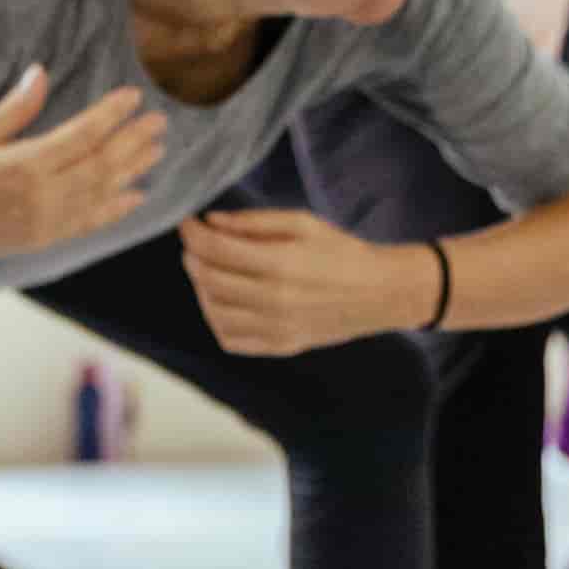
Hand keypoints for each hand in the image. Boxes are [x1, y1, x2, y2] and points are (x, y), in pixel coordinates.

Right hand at [0, 67, 164, 268]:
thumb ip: (15, 108)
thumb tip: (42, 71)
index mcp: (24, 165)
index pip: (81, 135)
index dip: (111, 115)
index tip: (134, 97)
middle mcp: (41, 196)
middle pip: (101, 164)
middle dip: (133, 140)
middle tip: (159, 121)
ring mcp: (46, 221)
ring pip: (101, 192)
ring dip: (132, 170)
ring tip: (157, 149)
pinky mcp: (45, 238)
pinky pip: (89, 222)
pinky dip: (115, 209)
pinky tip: (137, 195)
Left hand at [178, 209, 422, 356]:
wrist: (381, 293)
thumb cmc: (343, 252)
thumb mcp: (303, 224)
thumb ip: (254, 222)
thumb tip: (211, 222)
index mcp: (280, 264)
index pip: (216, 251)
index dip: (193, 235)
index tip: (187, 223)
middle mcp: (274, 301)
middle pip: (210, 281)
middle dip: (193, 258)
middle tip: (194, 245)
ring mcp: (276, 328)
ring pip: (214, 312)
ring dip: (201, 289)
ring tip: (208, 271)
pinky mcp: (279, 346)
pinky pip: (231, 340)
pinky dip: (217, 320)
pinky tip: (223, 301)